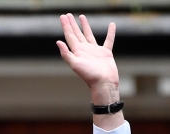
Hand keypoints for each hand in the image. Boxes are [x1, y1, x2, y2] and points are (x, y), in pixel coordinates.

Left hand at [56, 14, 124, 128]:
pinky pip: (108, 40)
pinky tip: (111, 25)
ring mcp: (95, 51)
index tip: (63, 16)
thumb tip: (58, 42)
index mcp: (77, 51)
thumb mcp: (75, 64)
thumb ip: (66, 54)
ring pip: (88, 35)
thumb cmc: (89, 76)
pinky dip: (110, 32)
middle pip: (76, 34)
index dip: (66, 26)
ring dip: (85, 26)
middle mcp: (85, 50)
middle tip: (67, 14)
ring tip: (81, 17)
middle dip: (72, 24)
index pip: (70, 36)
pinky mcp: (105, 53)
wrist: (103, 83)